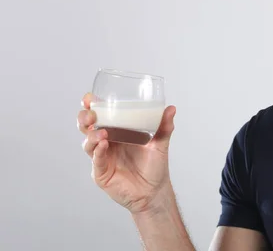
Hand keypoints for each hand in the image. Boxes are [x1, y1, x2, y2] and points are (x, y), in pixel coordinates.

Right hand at [78, 93, 176, 213]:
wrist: (154, 192)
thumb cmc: (155, 167)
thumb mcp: (161, 143)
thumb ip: (164, 126)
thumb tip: (171, 108)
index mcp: (117, 132)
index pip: (100, 116)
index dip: (91, 107)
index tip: (89, 98)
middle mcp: (107, 143)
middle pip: (87, 127)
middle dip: (85, 118)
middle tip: (91, 115)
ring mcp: (102, 158)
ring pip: (88, 143)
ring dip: (92, 135)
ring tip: (103, 133)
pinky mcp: (101, 173)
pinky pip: (96, 160)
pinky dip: (97, 151)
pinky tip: (103, 145)